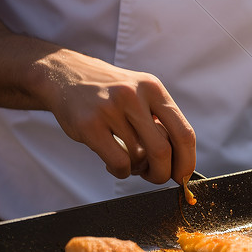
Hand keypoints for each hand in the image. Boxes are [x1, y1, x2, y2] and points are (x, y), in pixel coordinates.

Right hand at [36, 49, 196, 185]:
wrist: (65, 75)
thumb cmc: (111, 94)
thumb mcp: (141, 94)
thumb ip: (161, 122)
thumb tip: (181, 164)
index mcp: (154, 89)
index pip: (183, 132)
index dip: (187, 161)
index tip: (183, 176)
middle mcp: (134, 95)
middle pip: (163, 150)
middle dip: (162, 173)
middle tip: (155, 177)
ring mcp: (110, 109)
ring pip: (138, 158)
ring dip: (137, 169)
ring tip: (129, 161)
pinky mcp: (89, 124)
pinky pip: (118, 162)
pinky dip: (121, 172)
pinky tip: (114, 165)